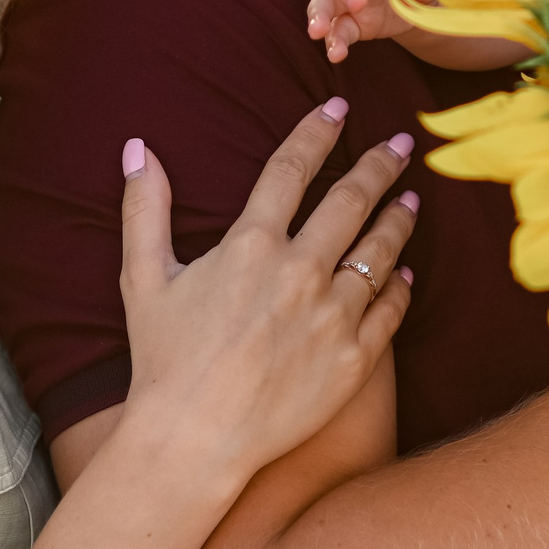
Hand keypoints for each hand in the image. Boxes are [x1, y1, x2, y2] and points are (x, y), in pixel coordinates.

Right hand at [116, 99, 416, 481]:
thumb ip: (145, 209)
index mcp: (251, 245)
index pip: (292, 168)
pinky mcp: (354, 360)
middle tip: (400, 144)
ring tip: (410, 199)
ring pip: (381, 251)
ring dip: (399, 219)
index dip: (317, 131)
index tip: (338, 108)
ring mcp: (333, 316)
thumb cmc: (163, 360)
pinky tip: (406, 273)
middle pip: (352, 200)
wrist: (194, 440)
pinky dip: (401, 286)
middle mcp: (300, 272)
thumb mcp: (144, 278)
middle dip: (379, 164)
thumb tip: (138, 148)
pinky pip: (390, 310)